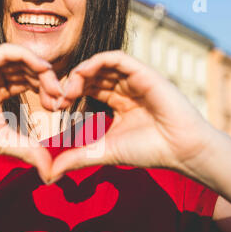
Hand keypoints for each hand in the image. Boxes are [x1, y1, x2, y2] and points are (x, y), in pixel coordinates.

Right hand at [0, 44, 63, 180]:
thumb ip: (29, 151)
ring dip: (43, 71)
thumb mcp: (4, 142)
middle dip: (50, 83)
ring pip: (22, 58)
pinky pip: (7, 51)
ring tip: (55, 90)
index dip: (48, 91)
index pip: (29, 82)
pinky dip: (29, 57)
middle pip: (29, 70)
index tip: (61, 108)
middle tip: (62, 100)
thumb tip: (51, 172)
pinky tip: (44, 71)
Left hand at [50, 51, 215, 180]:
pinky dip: (96, 62)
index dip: (70, 94)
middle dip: (71, 84)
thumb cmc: (148, 150)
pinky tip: (82, 74)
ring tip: (69, 89)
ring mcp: (134, 79)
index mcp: (117, 103)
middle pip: (92, 76)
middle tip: (58, 98)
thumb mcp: (103, 152)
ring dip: (80, 73)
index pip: (88, 89)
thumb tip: (50, 173)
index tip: (55, 107)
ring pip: (101, 64)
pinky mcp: (143, 72)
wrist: (180, 149)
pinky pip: (116, 58)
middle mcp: (125, 88)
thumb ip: (77, 158)